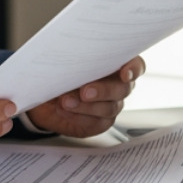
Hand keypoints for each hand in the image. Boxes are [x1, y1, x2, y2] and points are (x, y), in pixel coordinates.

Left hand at [24, 56, 143, 138]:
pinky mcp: (100, 122)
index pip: (136, 65)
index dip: (133, 69)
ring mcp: (112, 105)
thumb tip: (72, 62)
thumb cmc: (60, 71)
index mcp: (116, 64)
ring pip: (109, 108)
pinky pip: (95, 122)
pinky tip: (64, 110)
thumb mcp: (65, 60)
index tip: (124, 74)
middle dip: (103, 90)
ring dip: (86, 105)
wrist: (46, 93)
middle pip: (123, 89)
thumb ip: (75, 59)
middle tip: (85, 91)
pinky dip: (78, 116)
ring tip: (66, 101)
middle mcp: (118, 85)